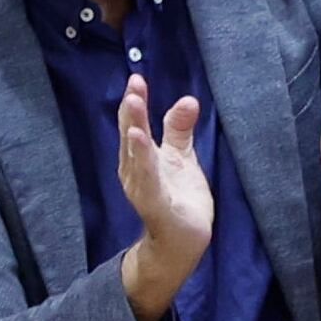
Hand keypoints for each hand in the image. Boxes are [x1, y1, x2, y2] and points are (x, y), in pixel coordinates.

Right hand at [116, 76, 211, 320]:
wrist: (182, 243)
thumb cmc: (178, 197)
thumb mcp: (181, 158)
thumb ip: (179, 129)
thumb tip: (189, 98)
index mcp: (141, 157)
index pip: (136, 125)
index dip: (136, 102)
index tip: (137, 78)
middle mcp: (135, 171)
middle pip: (131, 137)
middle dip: (131, 113)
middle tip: (133, 86)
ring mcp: (143, 189)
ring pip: (136, 157)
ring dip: (134, 132)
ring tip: (133, 107)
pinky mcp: (154, 206)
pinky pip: (148, 182)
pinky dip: (144, 163)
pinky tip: (140, 143)